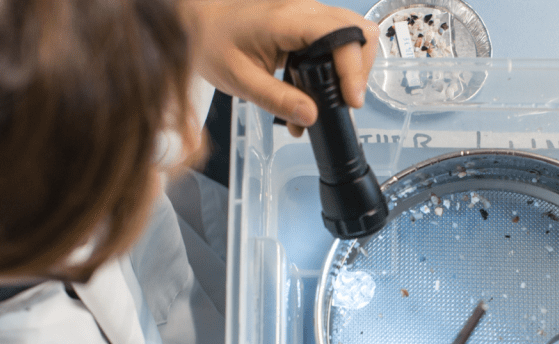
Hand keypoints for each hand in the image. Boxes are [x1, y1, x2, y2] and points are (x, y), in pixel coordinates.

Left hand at [182, 0, 378, 135]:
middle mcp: (303, 9)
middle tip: (346, 99)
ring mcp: (307, 12)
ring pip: (353, 32)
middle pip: (358, 29)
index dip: (353, 70)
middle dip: (360, 68)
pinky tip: (320, 87)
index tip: (351, 101)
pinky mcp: (306, 22)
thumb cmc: (212, 45)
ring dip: (353, 65)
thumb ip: (277, 99)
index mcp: (287, 20)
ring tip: (336, 96)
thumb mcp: (239, 80)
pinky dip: (339, 63)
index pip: (341, 36)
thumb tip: (311, 117)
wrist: (197, 24)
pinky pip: (336, 37)